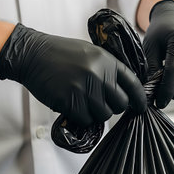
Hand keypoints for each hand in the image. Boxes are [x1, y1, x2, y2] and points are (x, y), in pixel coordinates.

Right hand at [0, 24, 146, 125]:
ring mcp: (84, 88)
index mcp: (107, 61)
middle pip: (120, 104)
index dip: (139, 99)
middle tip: (102, 103)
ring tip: (85, 102)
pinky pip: (85, 119)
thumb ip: (108, 69)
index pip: (133, 84)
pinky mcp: (69, 101)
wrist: (33, 54)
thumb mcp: (91, 53)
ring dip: (96, 113)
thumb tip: (124, 90)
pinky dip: (81, 117)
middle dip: (114, 107)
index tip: (140, 107)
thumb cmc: (62, 53)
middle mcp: (98, 74)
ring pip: (103, 115)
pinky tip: (74, 106)